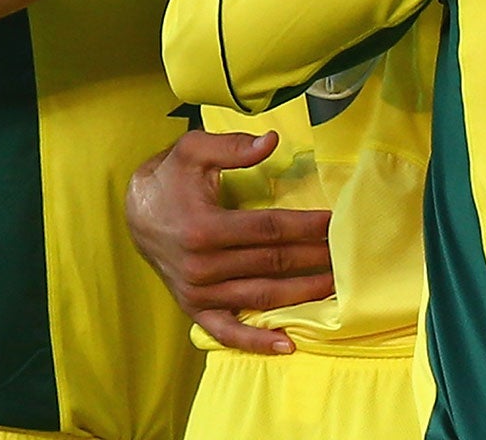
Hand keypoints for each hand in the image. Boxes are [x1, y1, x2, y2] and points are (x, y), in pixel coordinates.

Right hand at [124, 130, 334, 353]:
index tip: (335, 223)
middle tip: (349, 255)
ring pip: (260, 297)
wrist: (136, 212)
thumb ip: (232, 146)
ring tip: (337, 288)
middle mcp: (201, 266)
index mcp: (203, 228)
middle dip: (314, 258)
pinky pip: (227, 332)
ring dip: (301, 295)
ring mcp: (198, 293)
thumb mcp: (193, 150)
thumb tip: (271, 140)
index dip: (305, 226)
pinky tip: (287, 344)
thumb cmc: (170, 178)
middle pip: (272, 263)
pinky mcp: (194, 309)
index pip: (269, 229)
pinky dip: (256, 342)